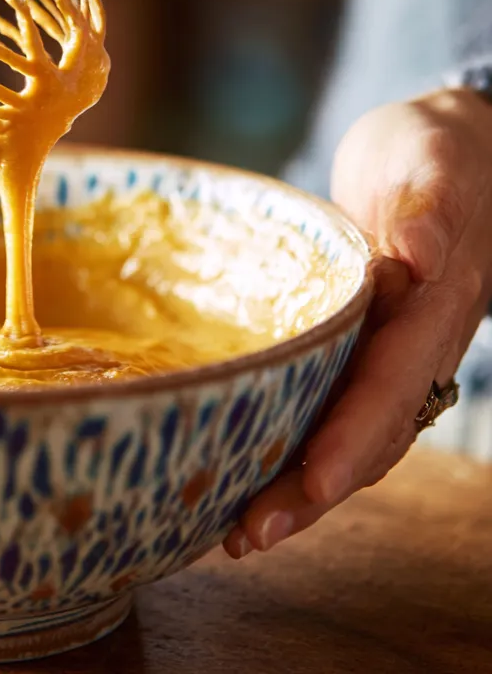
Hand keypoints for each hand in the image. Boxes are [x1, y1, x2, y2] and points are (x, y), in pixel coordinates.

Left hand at [223, 88, 491, 557]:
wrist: (448, 156)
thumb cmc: (432, 152)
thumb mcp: (430, 160)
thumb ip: (430, 206)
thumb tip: (420, 255)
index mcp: (433, 306)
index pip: (391, 383)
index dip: (353, 437)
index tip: (311, 482)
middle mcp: (415, 344)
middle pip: (369, 434)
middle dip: (311, 490)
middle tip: (247, 536)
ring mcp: (390, 355)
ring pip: (352, 438)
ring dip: (300, 490)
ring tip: (239, 533)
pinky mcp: (360, 352)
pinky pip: (334, 412)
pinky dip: (297, 452)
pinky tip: (250, 477)